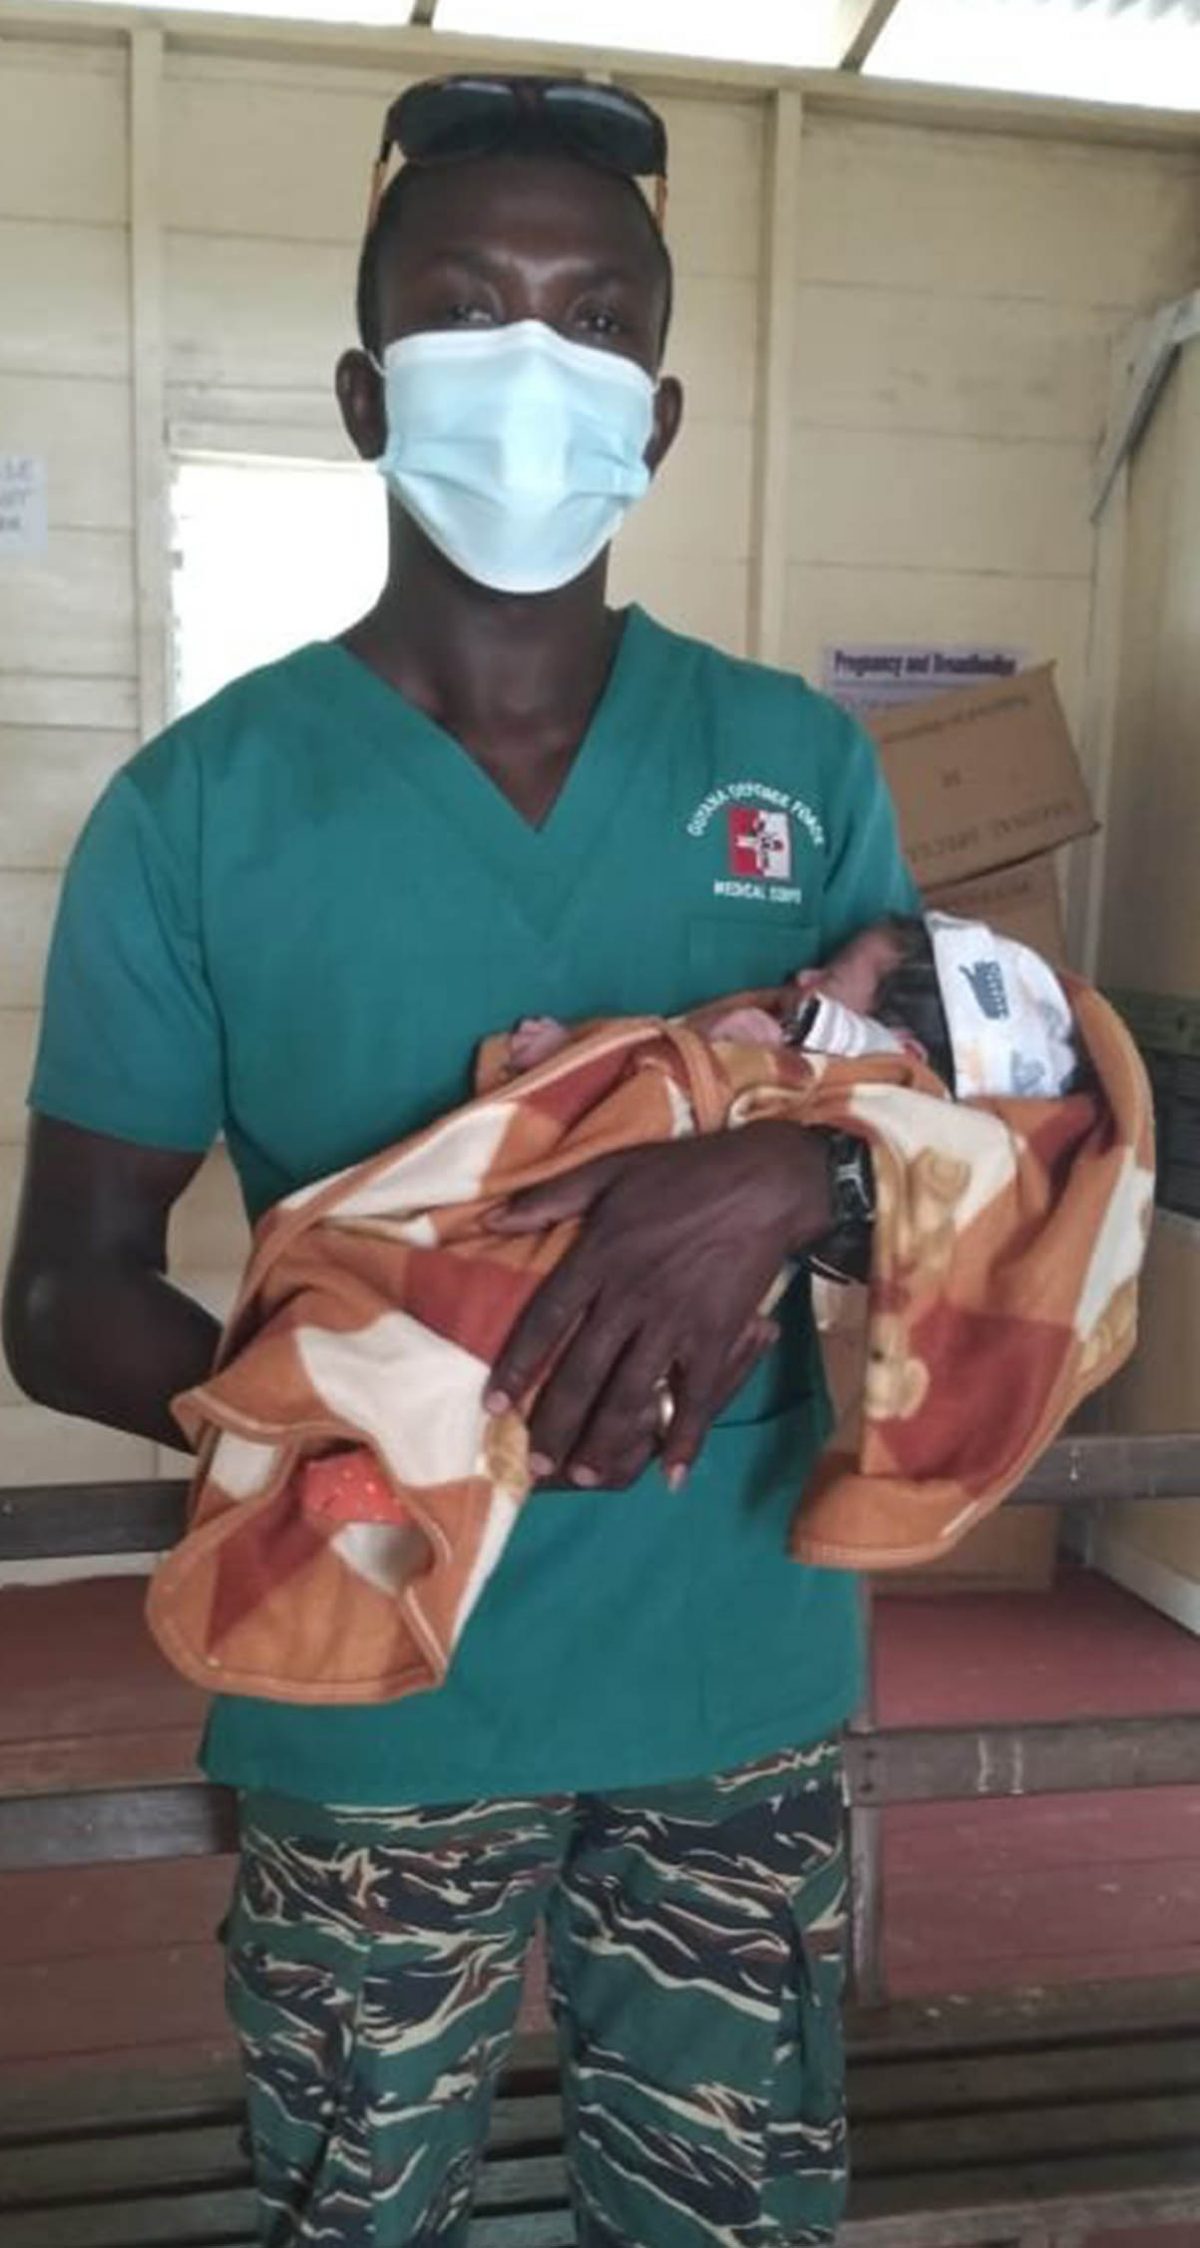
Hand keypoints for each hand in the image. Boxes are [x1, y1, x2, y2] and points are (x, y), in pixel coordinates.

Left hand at [485, 1122, 832, 1490]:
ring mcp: (674, 1322)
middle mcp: (628, 1297)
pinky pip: (696, 1396)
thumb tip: (490, 1220)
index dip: (518, 1365)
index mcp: (598, 1257)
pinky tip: (670, 1474)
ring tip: (584, 1478)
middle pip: (582, 1372)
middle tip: (534, 1466)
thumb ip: (550, 1197)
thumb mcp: (610, 1169)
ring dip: (605, 1441)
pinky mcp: (716, 1336)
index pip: (545, 1320)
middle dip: (555, 1424)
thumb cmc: (685, 1172)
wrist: (765, 1182)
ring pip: (631, 1394)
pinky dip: (685, 1438)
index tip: (493, 1403)